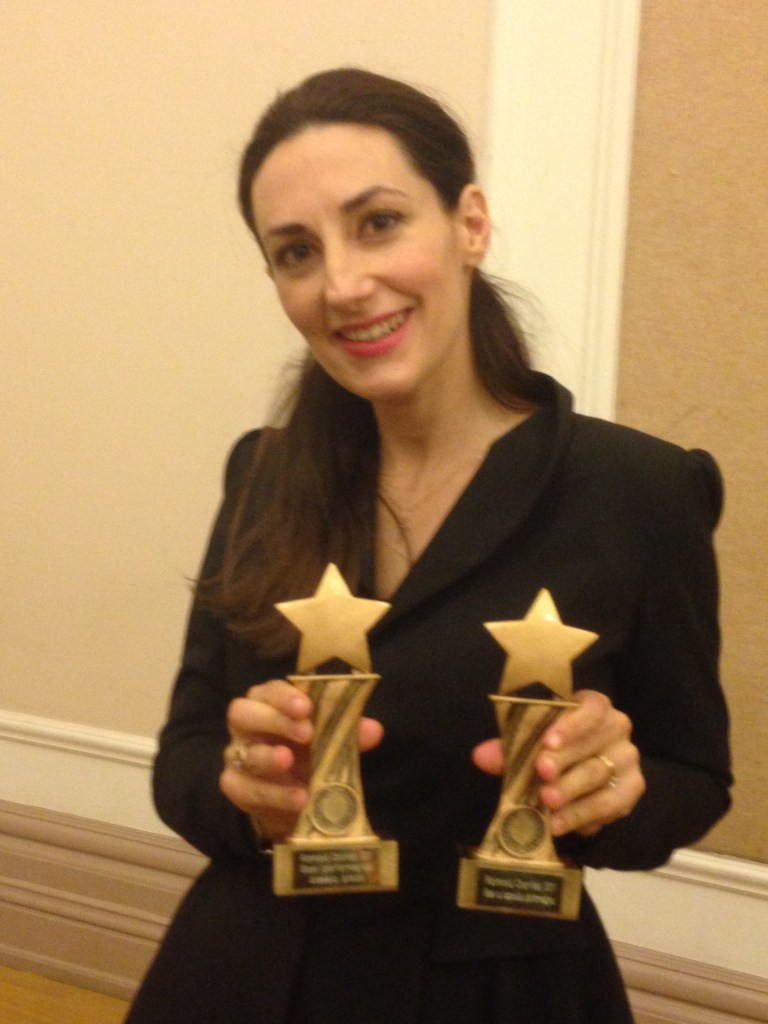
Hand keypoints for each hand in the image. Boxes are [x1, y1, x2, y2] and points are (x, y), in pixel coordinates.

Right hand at [219, 679, 383, 842]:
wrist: (295, 797)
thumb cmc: (310, 754)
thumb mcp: (331, 741)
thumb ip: (348, 733)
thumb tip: (374, 729)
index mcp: (268, 703)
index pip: (268, 691)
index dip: (284, 696)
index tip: (307, 707)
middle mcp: (246, 725)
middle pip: (242, 713)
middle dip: (274, 720)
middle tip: (305, 732)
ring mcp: (236, 756)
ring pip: (242, 753)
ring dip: (268, 758)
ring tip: (290, 762)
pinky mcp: (235, 786)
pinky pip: (246, 788)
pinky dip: (273, 794)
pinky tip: (297, 798)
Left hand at [472, 689, 644, 837]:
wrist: (586, 776)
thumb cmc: (555, 748)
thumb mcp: (532, 743)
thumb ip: (510, 747)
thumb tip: (481, 756)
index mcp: (594, 707)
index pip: (591, 709)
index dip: (571, 724)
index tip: (547, 741)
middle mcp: (617, 728)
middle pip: (594, 743)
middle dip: (565, 760)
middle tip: (541, 774)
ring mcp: (627, 759)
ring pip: (599, 774)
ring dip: (571, 790)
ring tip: (547, 803)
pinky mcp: (632, 789)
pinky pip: (608, 804)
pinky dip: (581, 815)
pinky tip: (558, 824)